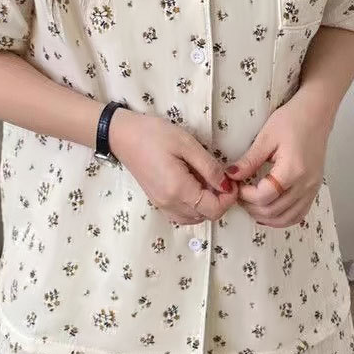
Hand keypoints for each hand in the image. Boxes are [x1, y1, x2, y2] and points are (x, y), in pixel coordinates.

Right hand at [109, 109, 239, 224]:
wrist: (122, 135)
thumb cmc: (154, 134)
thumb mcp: (187, 144)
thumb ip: (210, 168)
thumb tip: (227, 185)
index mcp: (178, 189)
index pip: (213, 209)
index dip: (229, 199)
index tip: (231, 181)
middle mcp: (170, 203)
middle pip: (206, 216)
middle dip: (220, 201)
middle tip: (222, 179)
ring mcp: (162, 205)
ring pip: (194, 218)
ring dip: (207, 205)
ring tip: (208, 181)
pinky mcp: (157, 201)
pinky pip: (182, 214)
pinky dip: (194, 207)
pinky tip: (194, 188)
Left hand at [224, 95, 330, 226]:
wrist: (316, 114)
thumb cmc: (292, 120)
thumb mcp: (266, 137)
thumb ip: (249, 161)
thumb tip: (230, 176)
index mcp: (293, 170)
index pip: (264, 196)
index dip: (245, 196)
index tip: (236, 185)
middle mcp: (305, 184)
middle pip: (274, 211)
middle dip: (251, 207)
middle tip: (239, 195)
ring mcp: (312, 189)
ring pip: (287, 218)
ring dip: (265, 216)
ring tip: (251, 203)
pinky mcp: (314, 189)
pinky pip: (299, 214)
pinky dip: (282, 218)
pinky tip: (268, 210)